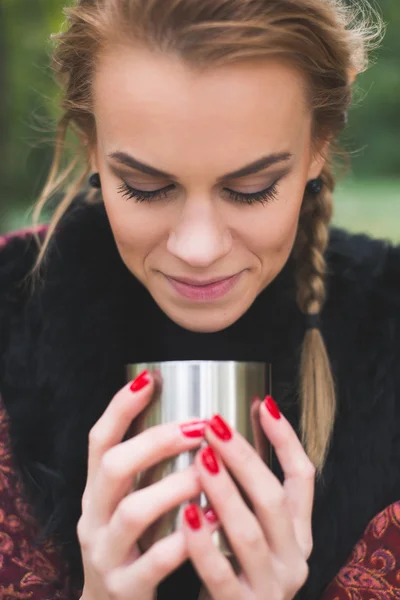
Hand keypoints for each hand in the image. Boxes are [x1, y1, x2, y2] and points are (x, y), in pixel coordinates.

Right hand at [77, 370, 217, 599]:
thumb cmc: (134, 544)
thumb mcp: (128, 502)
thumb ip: (146, 469)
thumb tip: (186, 416)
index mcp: (97, 491)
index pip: (99, 440)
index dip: (120, 407)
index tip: (150, 378)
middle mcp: (94, 518)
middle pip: (113, 468)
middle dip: (156, 441)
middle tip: (199, 426)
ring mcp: (106, 554)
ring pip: (133, 512)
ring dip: (174, 485)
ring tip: (208, 470)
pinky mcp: (126, 588)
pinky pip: (155, 562)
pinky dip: (186, 538)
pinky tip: (213, 519)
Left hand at [182, 396, 314, 599]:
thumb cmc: (235, 572)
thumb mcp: (251, 533)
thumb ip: (246, 494)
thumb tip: (226, 433)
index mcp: (296, 532)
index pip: (302, 477)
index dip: (285, 439)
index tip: (261, 404)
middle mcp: (291, 557)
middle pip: (273, 499)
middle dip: (244, 458)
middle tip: (215, 425)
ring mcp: (270, 587)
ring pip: (249, 533)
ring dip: (224, 492)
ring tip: (201, 459)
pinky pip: (222, 575)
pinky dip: (204, 543)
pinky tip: (187, 515)